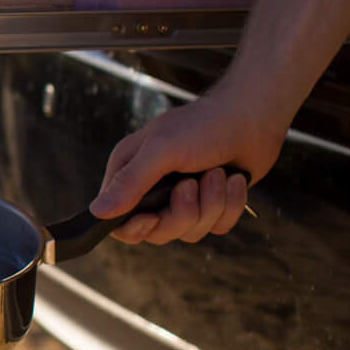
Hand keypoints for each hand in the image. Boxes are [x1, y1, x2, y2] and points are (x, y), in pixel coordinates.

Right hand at [90, 79, 289, 244]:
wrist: (252, 118)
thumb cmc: (204, 126)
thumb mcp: (161, 150)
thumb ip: (130, 182)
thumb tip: (97, 211)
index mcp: (132, 172)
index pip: (118, 220)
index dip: (134, 227)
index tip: (154, 218)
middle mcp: (154, 189)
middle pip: (158, 231)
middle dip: (183, 211)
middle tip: (193, 183)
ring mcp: (184, 199)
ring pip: (191, 231)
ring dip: (212, 203)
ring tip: (218, 173)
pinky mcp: (212, 205)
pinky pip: (217, 226)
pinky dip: (231, 204)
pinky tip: (234, 179)